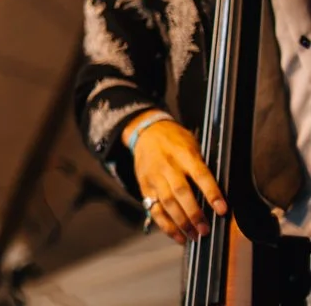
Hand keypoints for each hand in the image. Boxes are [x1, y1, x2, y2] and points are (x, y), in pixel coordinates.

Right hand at [132, 116, 227, 242]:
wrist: (145, 132)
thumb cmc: (175, 140)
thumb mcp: (193, 144)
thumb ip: (203, 166)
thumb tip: (223, 192)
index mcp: (184, 154)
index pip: (200, 175)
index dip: (212, 193)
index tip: (222, 210)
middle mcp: (167, 166)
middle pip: (180, 192)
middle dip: (194, 214)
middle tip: (205, 230)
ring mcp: (154, 177)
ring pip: (166, 203)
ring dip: (181, 222)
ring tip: (194, 236)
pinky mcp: (145, 186)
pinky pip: (154, 208)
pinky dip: (165, 225)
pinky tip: (177, 236)